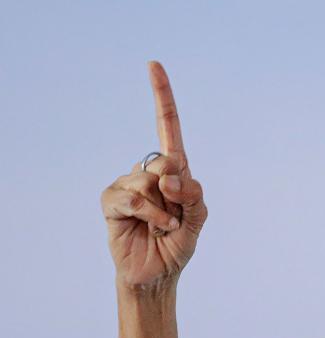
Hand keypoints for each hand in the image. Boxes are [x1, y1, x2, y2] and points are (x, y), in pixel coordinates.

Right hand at [101, 61, 207, 292]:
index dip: (162, 95)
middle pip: (167, 160)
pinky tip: (153, 228)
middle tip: (176, 215)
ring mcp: (128, 184)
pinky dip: (150, 215)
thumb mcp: (198, 219)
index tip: (153, 64)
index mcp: (174, 169)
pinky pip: (133, 198)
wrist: (158, 273)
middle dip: (179, 191)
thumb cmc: (178, 243)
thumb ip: (194, 195)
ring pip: (150, 181)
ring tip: (163, 226)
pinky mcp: (112, 200)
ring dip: (165, 210)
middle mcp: (149, 170)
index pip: (168, 125)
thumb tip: (171, 177)